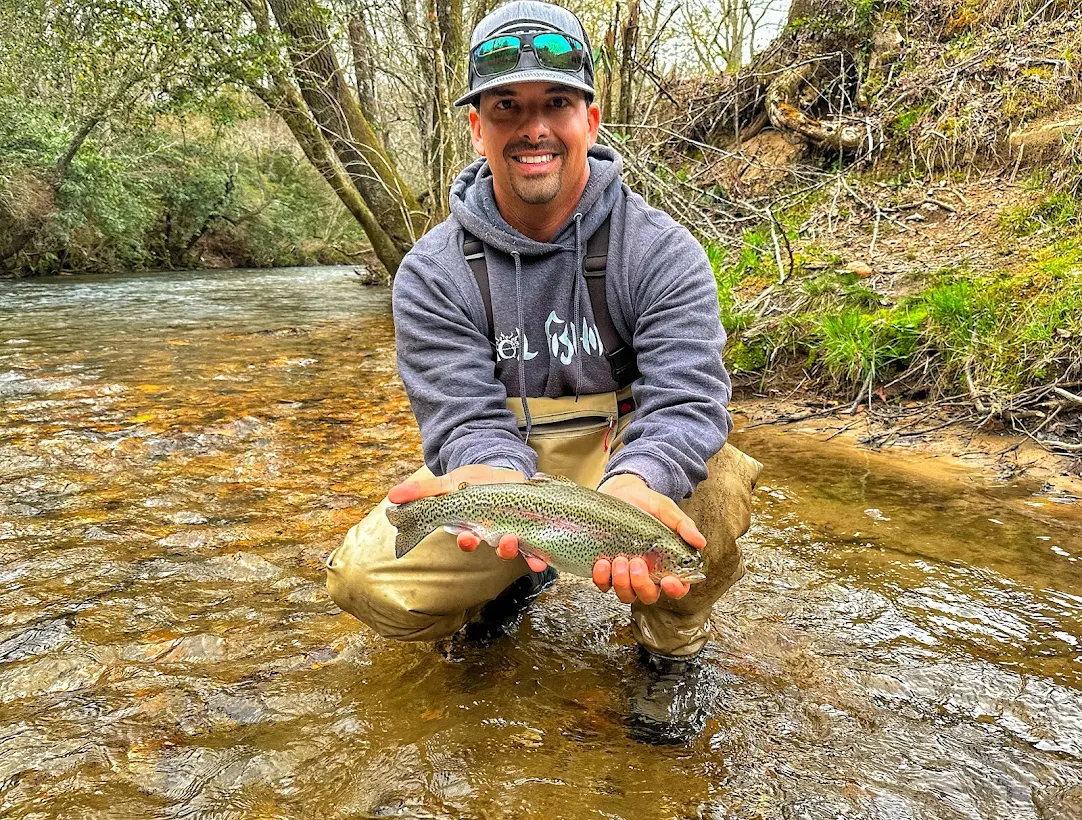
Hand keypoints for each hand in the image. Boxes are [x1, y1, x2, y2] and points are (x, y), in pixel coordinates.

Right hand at [387, 465, 535, 561]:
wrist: (501, 468)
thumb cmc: (473, 479)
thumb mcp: (449, 481)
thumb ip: (424, 491)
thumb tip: (392, 496)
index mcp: (472, 525)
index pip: (467, 539)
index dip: (467, 541)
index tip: (467, 536)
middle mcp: (492, 533)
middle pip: (496, 547)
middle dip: (501, 548)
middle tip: (505, 541)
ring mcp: (512, 531)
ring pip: (516, 548)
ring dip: (519, 549)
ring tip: (521, 540)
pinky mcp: (530, 527)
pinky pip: (534, 547)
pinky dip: (538, 556)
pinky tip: (543, 559)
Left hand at [592, 474, 705, 604]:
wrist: (621, 492)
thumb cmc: (647, 504)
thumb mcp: (667, 511)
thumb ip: (683, 526)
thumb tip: (700, 542)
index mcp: (668, 564)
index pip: (678, 587)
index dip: (676, 589)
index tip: (668, 580)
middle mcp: (648, 574)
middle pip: (649, 595)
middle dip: (642, 584)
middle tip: (636, 562)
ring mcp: (626, 574)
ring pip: (626, 595)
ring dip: (622, 583)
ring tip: (618, 559)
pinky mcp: (606, 570)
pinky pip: (603, 585)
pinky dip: (601, 578)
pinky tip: (601, 563)